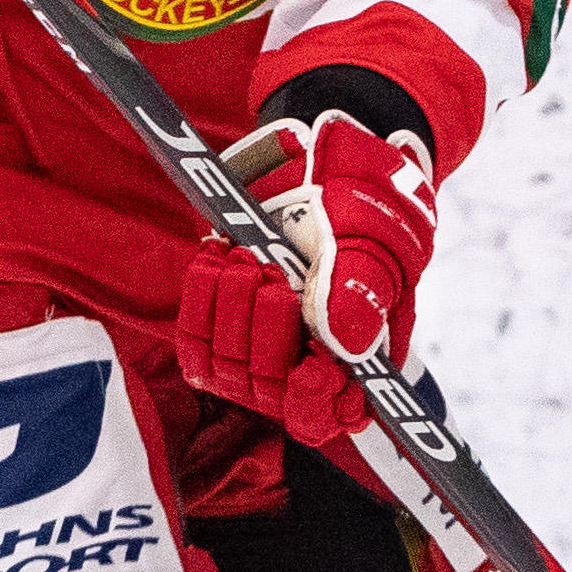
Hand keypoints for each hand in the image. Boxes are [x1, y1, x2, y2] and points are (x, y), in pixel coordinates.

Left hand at [173, 113, 437, 444]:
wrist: (327, 157)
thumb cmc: (368, 201)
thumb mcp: (377, 236)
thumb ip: (361, 287)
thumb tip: (345, 346)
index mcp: (361, 356)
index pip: (331, 415)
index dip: (315, 403)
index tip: (314, 366)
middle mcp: (309, 361)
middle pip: (271, 393)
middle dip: (267, 332)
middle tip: (273, 271)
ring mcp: (263, 344)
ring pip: (229, 369)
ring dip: (231, 308)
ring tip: (249, 254)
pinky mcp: (223, 320)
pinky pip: (194, 341)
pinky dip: (202, 297)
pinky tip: (218, 256)